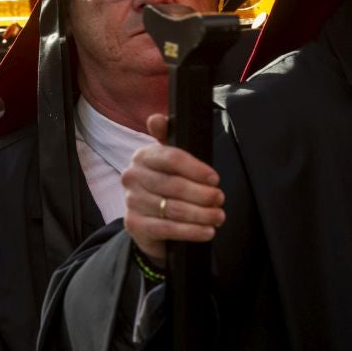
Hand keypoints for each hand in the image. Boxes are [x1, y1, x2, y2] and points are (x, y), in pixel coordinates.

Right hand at [121, 112, 223, 266]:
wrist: (150, 221)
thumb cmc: (166, 185)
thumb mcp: (171, 162)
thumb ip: (168, 138)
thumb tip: (155, 118)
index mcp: (143, 156)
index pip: (171, 158)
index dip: (196, 169)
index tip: (215, 179)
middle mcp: (132, 176)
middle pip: (174, 185)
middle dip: (202, 194)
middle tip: (220, 199)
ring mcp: (131, 201)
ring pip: (173, 209)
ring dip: (201, 214)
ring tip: (218, 216)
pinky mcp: (135, 224)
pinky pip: (167, 228)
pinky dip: (191, 231)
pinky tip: (207, 231)